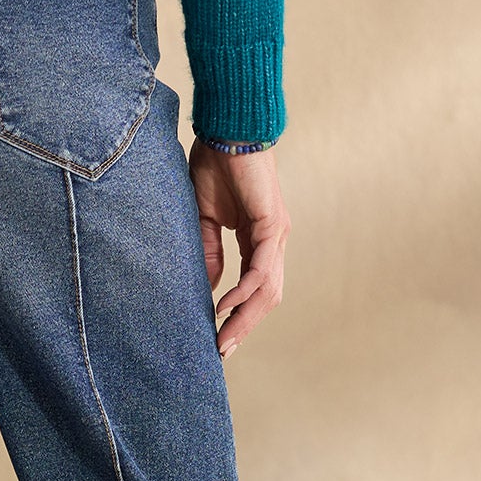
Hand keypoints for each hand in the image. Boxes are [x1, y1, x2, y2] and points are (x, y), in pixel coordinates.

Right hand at [188, 139, 289, 359]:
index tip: (218, 339)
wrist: (228, 129)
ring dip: (246, 317)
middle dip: (244, 327)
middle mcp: (273, 241)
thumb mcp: (204, 218)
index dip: (239, 316)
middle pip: (266, 297)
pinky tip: (225, 306)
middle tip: (222, 351)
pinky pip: (261, 268)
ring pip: (268, 289)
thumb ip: (208, 253)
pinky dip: (244, 290)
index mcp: (258, 240)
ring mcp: (276, 234)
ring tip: (224, 338)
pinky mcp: (272, 224)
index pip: (255, 289)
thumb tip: (209, 290)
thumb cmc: (215, 165)